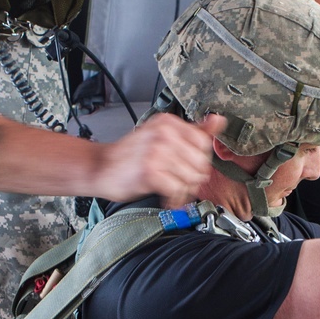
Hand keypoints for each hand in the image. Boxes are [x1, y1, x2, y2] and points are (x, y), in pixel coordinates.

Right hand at [95, 114, 225, 205]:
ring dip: (183, 190)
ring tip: (171, 190)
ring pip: (191, 178)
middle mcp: (164, 133)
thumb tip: (219, 120)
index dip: (198, 161)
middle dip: (192, 178)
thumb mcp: (162, 135)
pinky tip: (165, 196)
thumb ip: (193, 130)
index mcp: (169, 122)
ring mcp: (156, 151)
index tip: (186, 167)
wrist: (100, 167)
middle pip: (200, 163)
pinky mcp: (150, 171)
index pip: (203, 144)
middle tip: (177, 182)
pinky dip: (174, 198)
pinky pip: (178, 189)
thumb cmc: (131, 155)